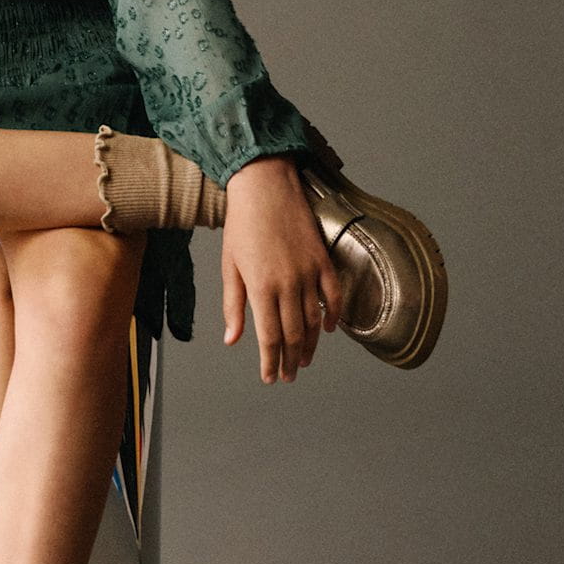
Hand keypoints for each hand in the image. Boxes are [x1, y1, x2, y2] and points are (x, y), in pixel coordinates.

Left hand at [220, 154, 342, 382]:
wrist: (264, 186)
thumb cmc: (242, 224)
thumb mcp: (230, 266)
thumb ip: (234, 305)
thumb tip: (233, 340)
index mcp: (261, 287)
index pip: (270, 337)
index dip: (271, 362)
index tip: (270, 377)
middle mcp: (288, 284)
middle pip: (294, 334)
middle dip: (290, 360)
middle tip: (288, 376)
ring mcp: (309, 272)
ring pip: (315, 321)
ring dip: (310, 345)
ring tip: (304, 360)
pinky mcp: (323, 260)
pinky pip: (334, 296)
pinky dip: (334, 316)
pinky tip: (328, 330)